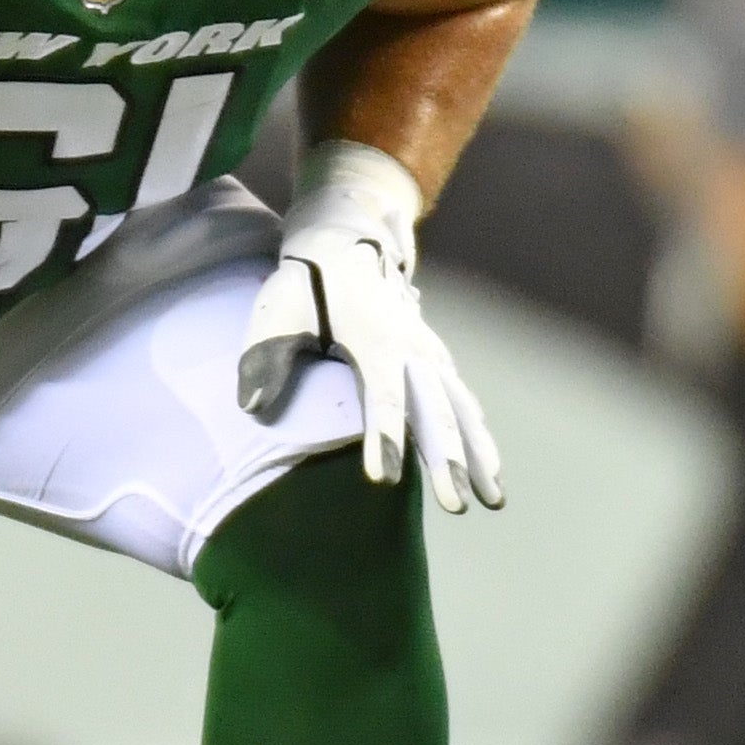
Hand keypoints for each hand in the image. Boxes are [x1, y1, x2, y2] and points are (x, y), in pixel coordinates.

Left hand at [236, 142, 504, 513]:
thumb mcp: (279, 310)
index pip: (381, 397)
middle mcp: (412, 350)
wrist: (347, 240)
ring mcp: (430, 355)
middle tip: (456, 504)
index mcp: (375, 341)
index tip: (383, 480)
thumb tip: (250, 405)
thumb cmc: (307, 282)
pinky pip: (464, 404)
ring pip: (462, 411)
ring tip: (493, 502)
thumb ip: (266, 357)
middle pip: (435, 411)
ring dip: (480, 456)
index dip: (383, 438)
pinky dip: (481, 439)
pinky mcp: (436, 362)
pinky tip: (490, 475)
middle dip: (448, 460)